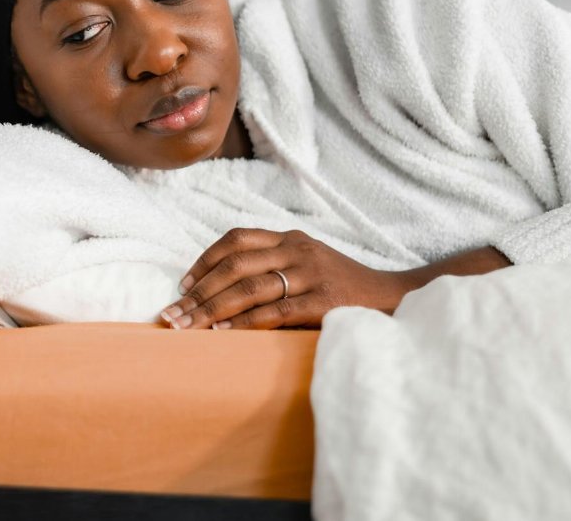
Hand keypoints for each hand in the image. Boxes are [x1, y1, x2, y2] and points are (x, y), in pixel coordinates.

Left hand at [159, 228, 414, 329]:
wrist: (399, 299)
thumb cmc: (346, 289)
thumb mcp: (309, 266)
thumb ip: (274, 268)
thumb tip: (220, 291)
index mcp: (291, 239)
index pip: (236, 239)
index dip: (205, 260)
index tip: (183, 284)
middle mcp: (299, 250)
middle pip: (235, 264)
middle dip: (199, 290)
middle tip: (172, 314)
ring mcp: (313, 273)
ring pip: (250, 286)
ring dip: (212, 308)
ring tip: (187, 326)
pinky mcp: (326, 301)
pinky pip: (276, 311)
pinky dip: (246, 322)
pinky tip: (223, 332)